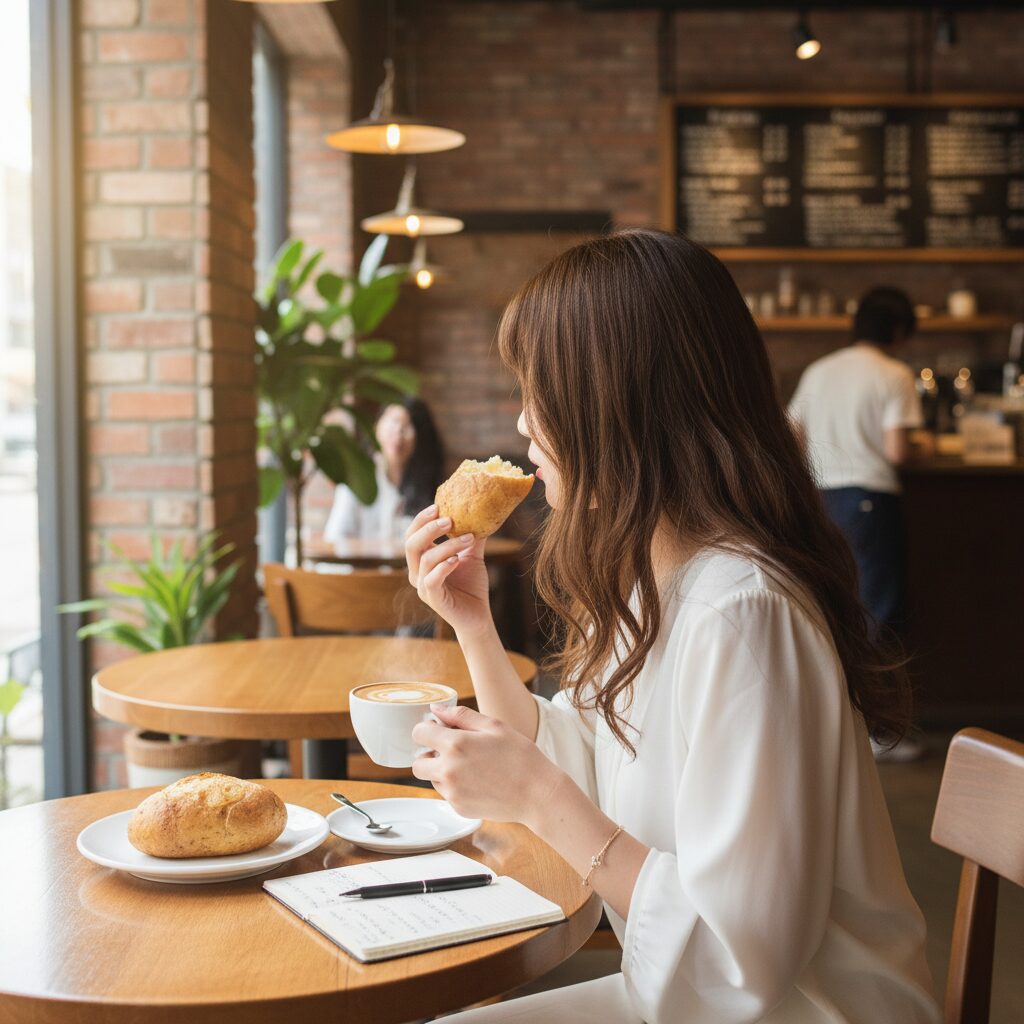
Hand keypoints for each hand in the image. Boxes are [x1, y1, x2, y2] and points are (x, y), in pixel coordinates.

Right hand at [405, 505, 493, 641]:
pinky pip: (431, 580)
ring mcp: (422, 586)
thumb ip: (471, 536)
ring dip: (447, 545)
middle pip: (411, 544)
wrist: (478, 615)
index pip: (412, 535)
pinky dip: (443, 566)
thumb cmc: (471, 585)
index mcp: (422, 560)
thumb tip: (481, 513)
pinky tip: (457, 560)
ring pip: (425, 559)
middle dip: (428, 528)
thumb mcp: (472, 555)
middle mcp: (417, 572)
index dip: (421, 520)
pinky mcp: (433, 599)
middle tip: (449, 519)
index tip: (438, 506)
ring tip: (467, 538)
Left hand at [411, 704, 561, 824]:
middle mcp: (448, 771)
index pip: (419, 734)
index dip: (427, 730)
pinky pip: (447, 794)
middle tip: (451, 751)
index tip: (439, 731)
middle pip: (417, 763)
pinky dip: (456, 787)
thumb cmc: (520, 756)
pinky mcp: (458, 808)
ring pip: (431, 780)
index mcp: (456, 745)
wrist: (537, 794)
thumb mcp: (494, 726)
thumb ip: (461, 716)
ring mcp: (452, 793)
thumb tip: (436, 710)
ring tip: (471, 767)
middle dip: (429, 755)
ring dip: (442, 772)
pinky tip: (478, 782)